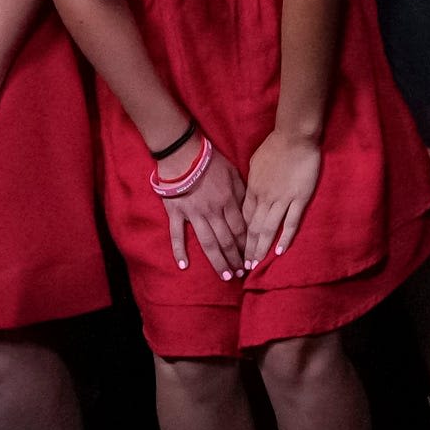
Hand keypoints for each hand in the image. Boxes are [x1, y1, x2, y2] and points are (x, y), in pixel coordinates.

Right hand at [156, 139, 253, 278]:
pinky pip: (177, 235)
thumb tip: (250, 210)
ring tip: (226, 276)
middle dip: (236, 259)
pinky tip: (184, 267)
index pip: (241, 229)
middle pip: (227, 241)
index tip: (253, 258)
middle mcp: (213, 212)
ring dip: (218, 262)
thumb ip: (242, 193)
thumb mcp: (233, 173)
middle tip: (242, 274)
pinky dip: (180, 251)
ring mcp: (193, 215)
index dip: (248, 246)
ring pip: (208, 243)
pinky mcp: (176, 213)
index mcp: (228, 201)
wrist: (182, 153)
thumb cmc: (210, 161)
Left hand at [237, 129, 324, 268]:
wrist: (294, 136)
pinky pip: (291, 222)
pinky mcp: (299, 198)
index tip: (237, 249)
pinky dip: (284, 237)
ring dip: (261, 248)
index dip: (240, 235)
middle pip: (253, 227)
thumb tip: (249, 191)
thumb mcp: (254, 162)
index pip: (244, 217)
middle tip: (244, 266)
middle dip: (248, 248)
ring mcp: (282, 199)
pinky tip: (279, 251)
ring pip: (269, 228)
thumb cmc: (274, 145)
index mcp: (253, 189)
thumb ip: (252, 180)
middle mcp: (264, 197)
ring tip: (257, 264)